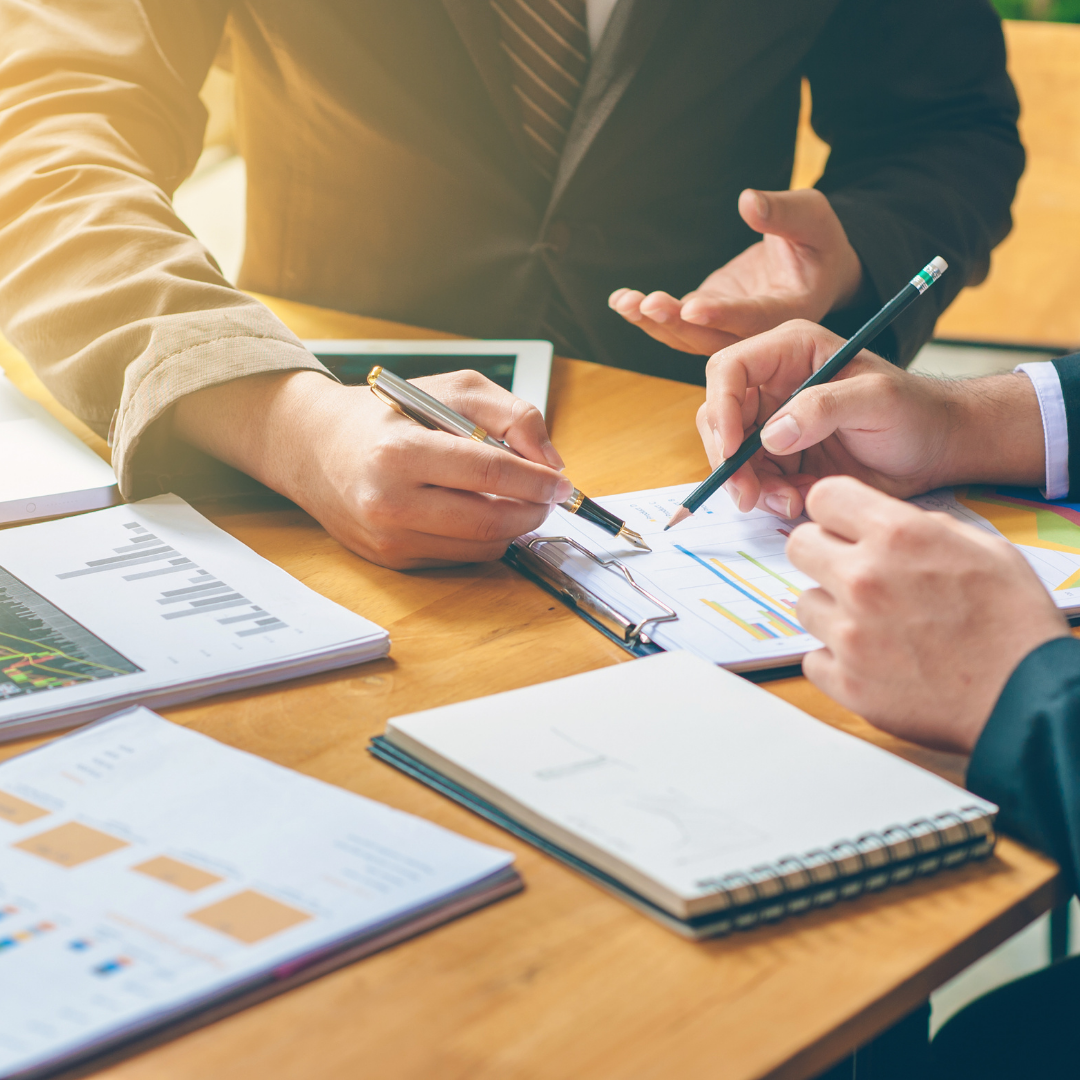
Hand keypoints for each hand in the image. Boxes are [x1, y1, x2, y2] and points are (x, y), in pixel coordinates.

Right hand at [173, 368, 571, 569]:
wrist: (316, 447)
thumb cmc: (388, 414)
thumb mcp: (452, 390)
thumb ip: (511, 415)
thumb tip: (551, 462)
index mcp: (400, 452)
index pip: (489, 473)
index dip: (537, 481)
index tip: (561, 482)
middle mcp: (389, 501)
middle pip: (490, 520)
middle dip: (533, 510)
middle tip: (548, 496)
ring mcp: (388, 537)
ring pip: (480, 546)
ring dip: (512, 526)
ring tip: (515, 499)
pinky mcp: (391, 559)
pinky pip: (459, 557)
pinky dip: (482, 537)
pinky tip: (477, 510)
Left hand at [608, 188, 862, 354]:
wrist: (812, 267)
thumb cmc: (817, 239)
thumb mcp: (812, 217)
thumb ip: (784, 213)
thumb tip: (748, 202)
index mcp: (790, 310)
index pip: (754, 318)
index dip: (723, 314)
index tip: (692, 306)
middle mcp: (757, 331)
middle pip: (713, 338)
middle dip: (677, 323)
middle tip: (648, 303)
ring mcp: (729, 328)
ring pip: (689, 337)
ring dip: (654, 323)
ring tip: (624, 302)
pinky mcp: (710, 319)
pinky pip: (677, 325)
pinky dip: (649, 316)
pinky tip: (622, 301)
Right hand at [699, 320, 1044, 518]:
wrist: (937, 450)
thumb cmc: (916, 412)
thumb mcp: (876, 400)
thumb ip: (823, 407)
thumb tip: (771, 434)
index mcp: (791, 351)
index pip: (729, 370)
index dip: (721, 408)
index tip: (734, 449)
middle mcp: (774, 384)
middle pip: (719, 418)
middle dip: (729, 459)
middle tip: (747, 494)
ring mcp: (775, 422)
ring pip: (732, 455)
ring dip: (750, 485)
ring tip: (789, 502)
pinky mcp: (781, 458)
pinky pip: (754, 480)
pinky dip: (768, 498)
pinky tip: (798, 501)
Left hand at [789, 477, 1068, 752]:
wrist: (1028, 698)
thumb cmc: (1014, 623)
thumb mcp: (985, 548)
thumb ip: (922, 527)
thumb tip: (882, 524)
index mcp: (898, 536)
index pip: (823, 497)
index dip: (834, 512)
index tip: (843, 527)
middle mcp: (864, 579)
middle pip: (799, 546)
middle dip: (823, 555)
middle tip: (853, 574)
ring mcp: (850, 634)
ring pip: (805, 604)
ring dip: (832, 611)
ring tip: (876, 625)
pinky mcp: (846, 681)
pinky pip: (813, 658)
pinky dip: (837, 660)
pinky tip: (874, 660)